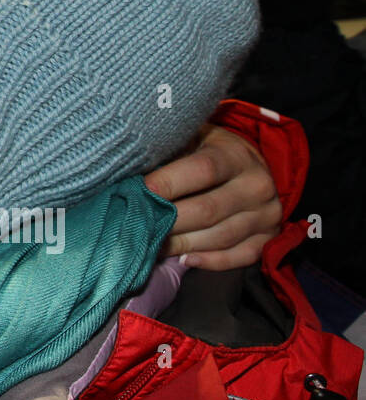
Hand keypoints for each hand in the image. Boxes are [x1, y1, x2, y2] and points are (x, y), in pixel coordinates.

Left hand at [144, 125, 282, 270]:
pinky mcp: (269, 237)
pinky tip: (185, 259)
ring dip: (183, 244)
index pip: (203, 170)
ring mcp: (267, 214)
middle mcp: (257, 185)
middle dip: (169, 221)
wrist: (251, 164)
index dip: (169, 182)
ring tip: (152, 245)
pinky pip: (241, 256)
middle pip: (208, 210)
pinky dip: (211, 261)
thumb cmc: (207, 150)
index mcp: (236, 155)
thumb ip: (169, 152)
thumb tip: (130, 174)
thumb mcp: (192, 138)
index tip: (140, 192)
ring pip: (221, 237)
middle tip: (138, 226)